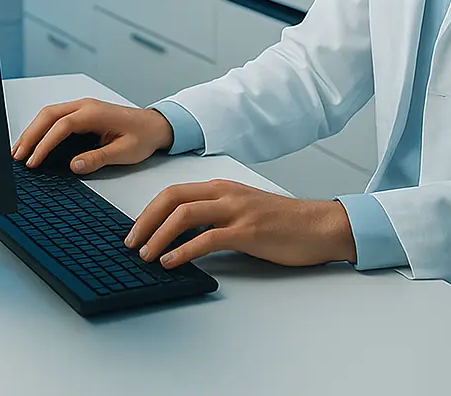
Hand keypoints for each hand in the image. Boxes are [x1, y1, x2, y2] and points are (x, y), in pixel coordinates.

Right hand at [11, 98, 174, 173]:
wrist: (155, 124)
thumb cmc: (142, 136)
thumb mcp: (124, 152)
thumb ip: (98, 158)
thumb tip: (73, 166)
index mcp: (94, 113)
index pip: (61, 126)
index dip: (44, 144)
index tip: (33, 162)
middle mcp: (85, 105)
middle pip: (48, 115)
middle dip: (30, 136)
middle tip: (17, 157)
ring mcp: (82, 107)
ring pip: (48, 114)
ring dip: (32, 131)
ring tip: (19, 151)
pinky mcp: (81, 113)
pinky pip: (55, 117)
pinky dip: (41, 129)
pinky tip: (34, 142)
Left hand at [124, 179, 356, 268]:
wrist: (320, 226)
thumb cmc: (284, 223)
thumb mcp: (244, 211)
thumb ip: (217, 217)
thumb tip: (184, 236)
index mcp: (222, 188)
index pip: (174, 192)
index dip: (149, 210)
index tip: (135, 230)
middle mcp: (226, 194)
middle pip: (172, 199)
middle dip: (145, 220)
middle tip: (130, 243)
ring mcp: (237, 211)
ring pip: (184, 215)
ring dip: (158, 235)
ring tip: (146, 255)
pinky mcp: (248, 232)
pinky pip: (207, 239)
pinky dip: (183, 251)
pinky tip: (171, 262)